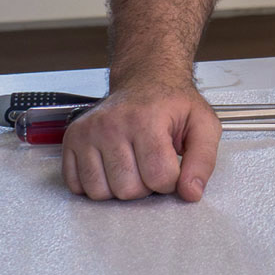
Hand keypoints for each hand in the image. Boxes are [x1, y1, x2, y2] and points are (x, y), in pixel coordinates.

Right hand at [61, 79, 219, 201]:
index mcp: (147, 119)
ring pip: (100, 193)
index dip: (172, 181)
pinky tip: (111, 166)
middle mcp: (112, 124)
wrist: (146, 81)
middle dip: (146, 186)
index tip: (173, 165)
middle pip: (128, 190)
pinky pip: (77, 186)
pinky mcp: (71, 140)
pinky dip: (96, 184)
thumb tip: (191, 193)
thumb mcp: (203, 125)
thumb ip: (203, 161)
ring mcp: (88, 133)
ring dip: (120, 188)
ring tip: (132, 164)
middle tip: (151, 163)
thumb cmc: (172, 104)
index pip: (159, 177)